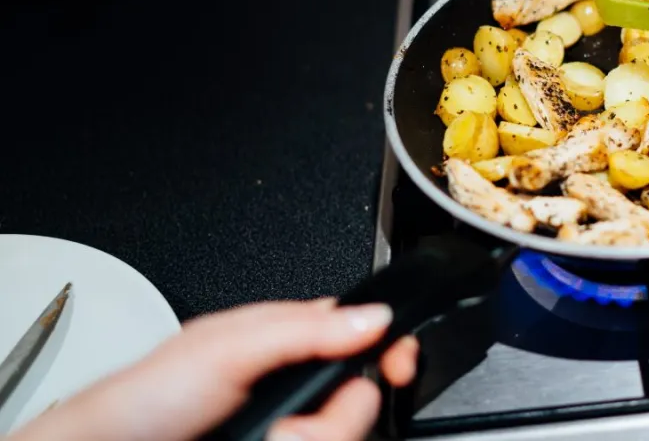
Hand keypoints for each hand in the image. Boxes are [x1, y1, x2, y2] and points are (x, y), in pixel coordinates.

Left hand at [11, 298, 417, 440]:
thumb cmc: (150, 395)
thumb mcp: (228, 346)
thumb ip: (303, 329)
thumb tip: (375, 317)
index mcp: (290, 338)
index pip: (366, 336)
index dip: (389, 350)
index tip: (400, 366)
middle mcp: (297, 385)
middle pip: (361, 400)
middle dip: (334, 418)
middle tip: (291, 425)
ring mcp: (293, 425)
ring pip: (343, 431)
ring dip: (312, 436)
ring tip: (270, 436)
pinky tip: (272, 440)